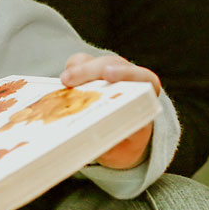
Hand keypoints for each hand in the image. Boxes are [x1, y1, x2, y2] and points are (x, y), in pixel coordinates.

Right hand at [60, 53, 159, 168]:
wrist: (120, 139)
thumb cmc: (125, 141)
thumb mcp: (125, 147)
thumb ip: (116, 141)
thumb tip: (97, 138)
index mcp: (145, 95)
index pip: (144, 78)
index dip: (127, 74)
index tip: (108, 74)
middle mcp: (128, 79)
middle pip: (112, 65)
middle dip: (90, 70)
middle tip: (70, 80)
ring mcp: (109, 73)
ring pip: (95, 62)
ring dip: (78, 70)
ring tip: (64, 81)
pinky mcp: (91, 71)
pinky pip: (80, 62)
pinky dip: (71, 69)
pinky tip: (63, 82)